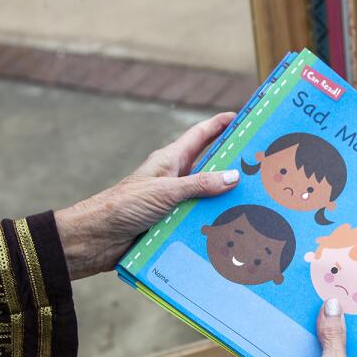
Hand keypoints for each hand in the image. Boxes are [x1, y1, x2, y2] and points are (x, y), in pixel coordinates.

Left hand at [54, 112, 239, 278]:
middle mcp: (174, 179)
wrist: (96, 239)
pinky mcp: (170, 223)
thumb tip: (233, 176)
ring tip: (255, 201)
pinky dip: (213, 222)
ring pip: (206, 196)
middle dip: (232, 164)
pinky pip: (197, 219)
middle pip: (208, 166)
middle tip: (260, 165)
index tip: (240, 117)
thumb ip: (199, 185)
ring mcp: (173, 202)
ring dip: (225, 199)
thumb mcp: (165, 192)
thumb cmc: (123, 206)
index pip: (199, 136)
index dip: (219, 124)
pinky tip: (232, 229)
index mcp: (169, 161)